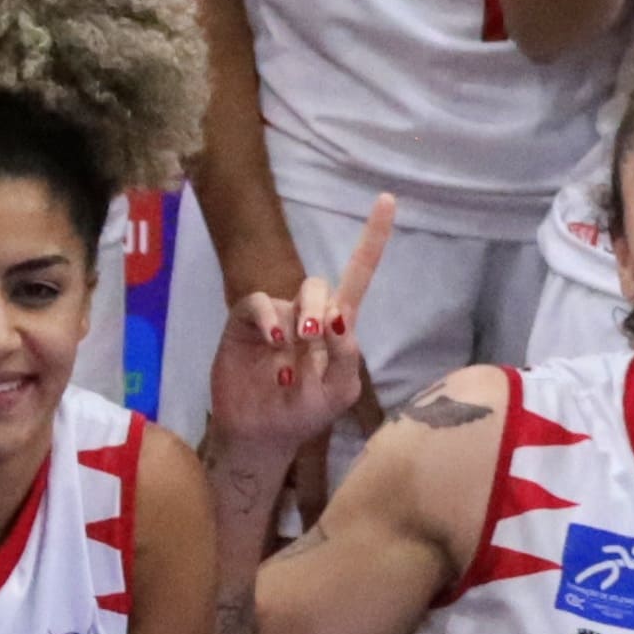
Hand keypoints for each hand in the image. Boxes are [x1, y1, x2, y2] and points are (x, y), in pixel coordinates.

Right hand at [206, 194, 389, 478]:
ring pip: (292, 296)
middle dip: (319, 308)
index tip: (388, 199)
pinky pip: (258, 304)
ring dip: (299, 321)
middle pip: (320, 284)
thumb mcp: (340, 390)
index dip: (372, 239)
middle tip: (313, 339)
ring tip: (293, 353)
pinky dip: (268, 321)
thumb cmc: (305, 412)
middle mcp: (306, 314)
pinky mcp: (245, 323)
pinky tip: (273, 343)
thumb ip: (348, 355)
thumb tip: (340, 317)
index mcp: (337, 327)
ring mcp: (275, 316)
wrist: (263, 434)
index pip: (358, 276)